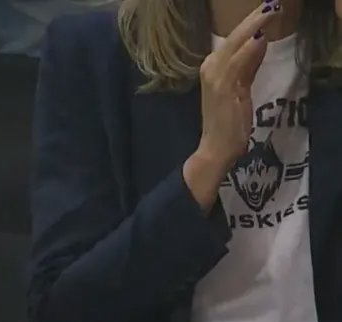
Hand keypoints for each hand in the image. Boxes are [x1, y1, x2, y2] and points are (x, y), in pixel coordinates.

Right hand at [186, 1, 279, 207]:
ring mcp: (215, 78)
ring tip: (270, 11)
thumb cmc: (227, 120)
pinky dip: (249, 51)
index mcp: (212, 67)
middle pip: (234, 37)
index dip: (250, 22)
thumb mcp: (240, 87)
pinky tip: (259, 38)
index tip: (266, 8)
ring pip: (236, 46)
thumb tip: (260, 40)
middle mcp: (210, 68)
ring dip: (254, 27)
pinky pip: (238, 65)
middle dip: (254, 19)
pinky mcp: (224, 89)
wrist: (215, 147)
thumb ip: (248, 64)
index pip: (234, 39)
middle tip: (272, 4)